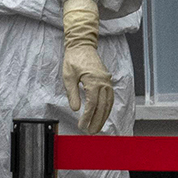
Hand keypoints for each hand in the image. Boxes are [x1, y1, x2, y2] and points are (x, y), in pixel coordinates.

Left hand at [60, 0, 112, 133]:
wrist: (82, 45)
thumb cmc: (73, 59)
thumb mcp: (68, 77)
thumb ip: (73, 94)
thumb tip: (76, 109)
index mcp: (94, 81)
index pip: (92, 104)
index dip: (88, 117)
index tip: (82, 125)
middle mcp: (104, 82)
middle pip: (102, 107)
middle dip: (97, 121)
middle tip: (91, 132)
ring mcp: (107, 81)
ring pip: (108, 103)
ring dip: (103, 117)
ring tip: (97, 127)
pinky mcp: (107, 80)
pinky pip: (109, 98)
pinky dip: (106, 108)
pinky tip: (102, 115)